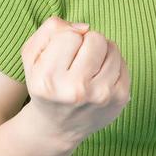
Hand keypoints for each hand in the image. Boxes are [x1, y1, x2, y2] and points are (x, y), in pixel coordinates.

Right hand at [18, 16, 130, 145]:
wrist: (58, 127)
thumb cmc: (46, 83)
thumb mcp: (32, 56)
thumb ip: (50, 29)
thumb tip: (84, 28)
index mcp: (47, 80)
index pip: (70, 35)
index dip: (66, 39)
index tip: (61, 56)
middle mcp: (75, 90)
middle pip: (95, 38)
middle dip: (86, 42)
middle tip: (77, 60)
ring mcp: (101, 96)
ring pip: (112, 47)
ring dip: (101, 51)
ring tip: (88, 67)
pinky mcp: (120, 98)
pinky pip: (123, 61)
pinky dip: (112, 64)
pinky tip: (99, 76)